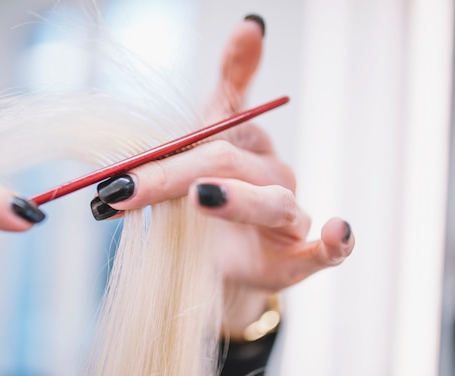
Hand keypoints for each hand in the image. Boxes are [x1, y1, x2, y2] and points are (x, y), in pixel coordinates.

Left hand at [90, 16, 353, 336]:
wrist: (220, 265)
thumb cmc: (207, 204)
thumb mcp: (197, 151)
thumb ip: (210, 103)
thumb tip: (252, 24)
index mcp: (246, 146)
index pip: (219, 126)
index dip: (185, 130)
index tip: (157, 133)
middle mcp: (270, 176)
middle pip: (228, 163)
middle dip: (173, 175)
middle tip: (126, 188)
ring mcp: (288, 218)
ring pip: (272, 203)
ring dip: (238, 200)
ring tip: (201, 195)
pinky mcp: (299, 259)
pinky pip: (328, 251)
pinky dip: (334, 241)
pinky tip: (335, 231)